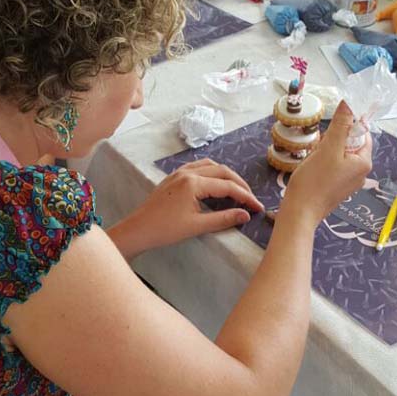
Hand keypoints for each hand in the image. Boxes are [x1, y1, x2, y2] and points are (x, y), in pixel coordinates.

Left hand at [110, 159, 263, 258]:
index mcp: (193, 183)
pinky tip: (215, 184)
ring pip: (210, 166)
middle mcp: (187, 172)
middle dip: (239, 184)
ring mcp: (178, 173)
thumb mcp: (197, 226)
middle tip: (250, 198)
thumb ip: (224, 219)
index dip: (245, 196)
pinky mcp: (173, 178)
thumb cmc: (165, 230)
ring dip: (226, 175)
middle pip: (222, 171)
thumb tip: (246, 214)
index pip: (227, 186)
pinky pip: (198, 168)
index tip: (258, 207)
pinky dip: (212, 173)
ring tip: (236, 190)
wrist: (138, 230)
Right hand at [283, 102, 372, 224]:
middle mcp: (361, 173)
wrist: (299, 212)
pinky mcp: (337, 188)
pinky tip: (313, 169)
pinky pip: (334, 166)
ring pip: (340, 154)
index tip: (330, 132)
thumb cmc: (314, 181)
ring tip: (314, 160)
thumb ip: (340, 125)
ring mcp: (349, 182)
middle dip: (333, 140)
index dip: (346, 127)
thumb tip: (349, 103)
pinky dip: (324, 162)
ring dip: (327, 151)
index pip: (362, 133)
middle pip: (351, 144)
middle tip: (320, 148)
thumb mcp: (328, 148)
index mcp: (364, 162)